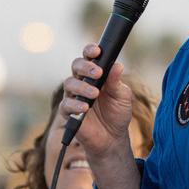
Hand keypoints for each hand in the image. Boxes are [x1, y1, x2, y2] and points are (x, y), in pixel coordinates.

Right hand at [60, 43, 134, 161]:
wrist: (113, 137)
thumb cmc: (117, 113)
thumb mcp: (122, 97)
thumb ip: (117, 82)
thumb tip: (117, 65)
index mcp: (96, 74)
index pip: (89, 57)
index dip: (90, 51)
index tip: (97, 51)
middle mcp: (82, 82)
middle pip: (76, 66)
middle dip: (85, 67)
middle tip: (97, 73)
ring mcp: (74, 96)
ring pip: (69, 83)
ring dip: (82, 86)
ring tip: (94, 94)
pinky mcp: (68, 112)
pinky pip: (66, 105)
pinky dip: (75, 105)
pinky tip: (85, 108)